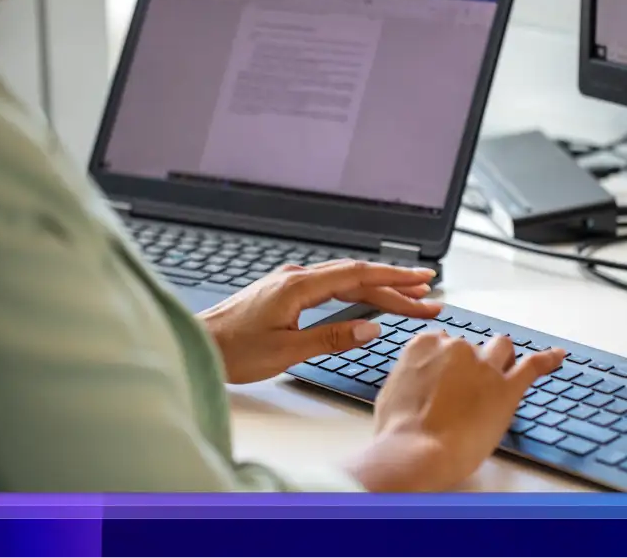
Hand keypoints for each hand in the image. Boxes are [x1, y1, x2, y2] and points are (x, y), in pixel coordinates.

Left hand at [199, 260, 440, 383]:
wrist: (197, 344)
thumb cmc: (233, 350)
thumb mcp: (287, 350)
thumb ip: (332, 337)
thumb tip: (370, 328)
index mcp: (299, 285)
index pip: (359, 276)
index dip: (395, 279)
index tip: (424, 282)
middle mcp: (296, 277)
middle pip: (357, 277)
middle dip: (395, 287)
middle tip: (429, 297)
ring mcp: (289, 283)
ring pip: (344, 283)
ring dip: (377, 291)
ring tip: (409, 300)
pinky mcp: (283, 294)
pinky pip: (329, 288)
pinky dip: (355, 294)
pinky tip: (367, 302)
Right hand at [346, 333, 565, 491]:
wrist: (415, 452)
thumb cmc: (398, 431)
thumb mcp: (392, 392)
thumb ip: (411, 376)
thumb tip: (417, 380)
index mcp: (424, 346)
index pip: (442, 340)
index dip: (446, 361)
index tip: (446, 375)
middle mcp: (456, 348)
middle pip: (472, 346)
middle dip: (472, 363)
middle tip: (469, 389)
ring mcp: (484, 366)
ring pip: (502, 348)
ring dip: (502, 359)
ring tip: (502, 375)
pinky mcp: (507, 387)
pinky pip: (534, 365)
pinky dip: (548, 359)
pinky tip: (558, 356)